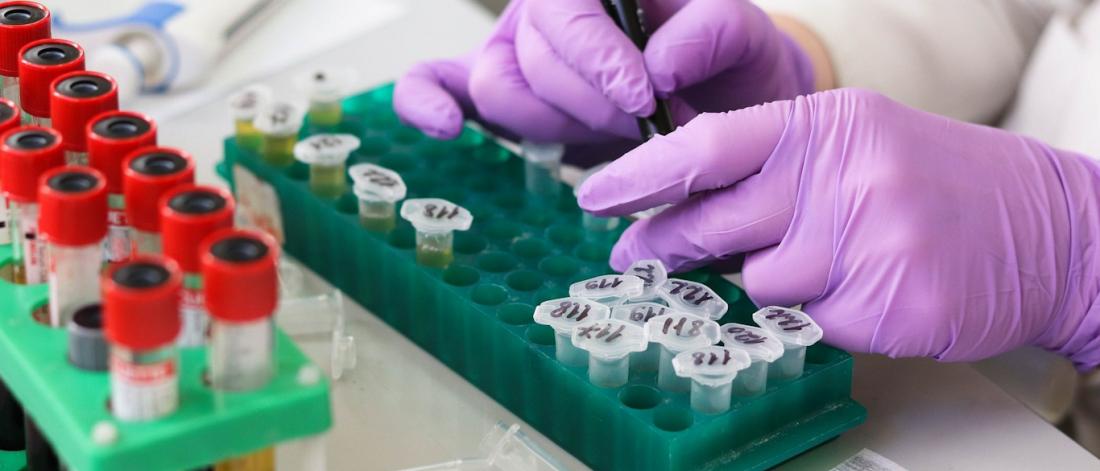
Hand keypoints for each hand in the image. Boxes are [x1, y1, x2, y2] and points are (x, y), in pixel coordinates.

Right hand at [393, 0, 814, 143]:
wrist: (721, 103)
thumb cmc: (726, 63)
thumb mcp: (741, 38)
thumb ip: (712, 31)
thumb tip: (660, 61)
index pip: (563, 5)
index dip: (595, 53)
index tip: (643, 94)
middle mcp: (548, 9)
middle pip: (531, 56)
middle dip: (592, 103)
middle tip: (648, 120)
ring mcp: (515, 46)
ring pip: (500, 89)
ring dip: (559, 124)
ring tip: (616, 131)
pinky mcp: (497, 92)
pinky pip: (438, 83)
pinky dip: (428, 101)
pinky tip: (445, 127)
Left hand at [577, 89, 1099, 366]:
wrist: (1049, 226)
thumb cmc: (936, 181)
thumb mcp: (854, 144)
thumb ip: (772, 169)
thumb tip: (683, 206)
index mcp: (825, 125)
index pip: (708, 145)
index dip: (642, 174)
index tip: (597, 196)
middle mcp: (841, 177)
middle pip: (714, 222)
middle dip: (665, 244)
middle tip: (637, 255)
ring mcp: (866, 241)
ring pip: (759, 281)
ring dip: (771, 281)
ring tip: (826, 261)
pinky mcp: (886, 301)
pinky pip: (809, 320)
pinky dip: (820, 312)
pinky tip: (863, 288)